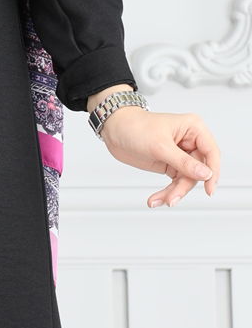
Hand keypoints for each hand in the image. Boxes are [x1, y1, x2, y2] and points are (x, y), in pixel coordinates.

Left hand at [97, 106, 219, 206]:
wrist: (114, 130)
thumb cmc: (135, 127)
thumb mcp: (160, 146)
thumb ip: (184, 162)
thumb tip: (205, 174)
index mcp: (193, 128)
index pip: (211, 153)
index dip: (212, 172)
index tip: (208, 189)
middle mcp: (190, 141)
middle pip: (199, 171)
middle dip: (184, 186)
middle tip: (172, 198)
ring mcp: (180, 154)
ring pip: (187, 179)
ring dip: (174, 192)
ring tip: (160, 200)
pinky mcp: (170, 164)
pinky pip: (176, 182)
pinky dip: (167, 192)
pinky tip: (156, 199)